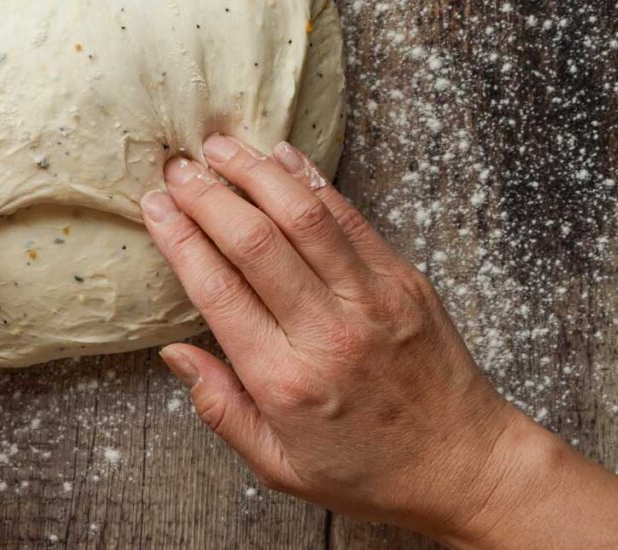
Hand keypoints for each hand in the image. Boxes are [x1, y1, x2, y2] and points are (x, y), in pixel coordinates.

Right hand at [141, 135, 617, 547]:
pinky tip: (281, 157)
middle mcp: (327, 332)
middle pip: (254, 241)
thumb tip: (174, 351)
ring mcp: (371, 299)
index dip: (179, 238)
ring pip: (304, 216)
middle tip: (178, 169)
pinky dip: (311, 181)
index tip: (155, 207)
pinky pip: (349, 218)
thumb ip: (221, 409)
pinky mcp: (402, 279)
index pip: (217, 289)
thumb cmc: (367, 469)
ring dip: (256, 173)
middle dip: (208, 195)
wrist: (463, 464)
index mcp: (285, 380)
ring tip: (221, 147)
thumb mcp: (278, 464)